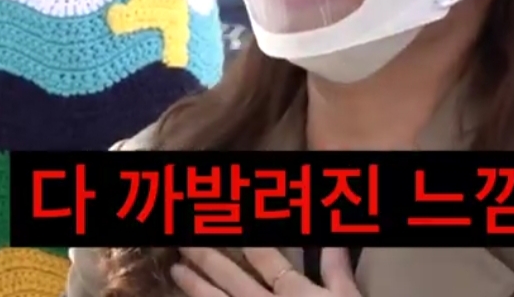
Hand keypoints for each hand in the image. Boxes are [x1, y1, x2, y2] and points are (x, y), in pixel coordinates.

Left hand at [171, 247, 361, 296]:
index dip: (248, 242)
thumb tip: (333, 239)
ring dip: (196, 286)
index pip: (266, 260)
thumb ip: (337, 272)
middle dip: (208, 258)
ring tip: (176, 271)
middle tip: (185, 241)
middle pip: (231, 278)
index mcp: (294, 294)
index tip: (227, 224)